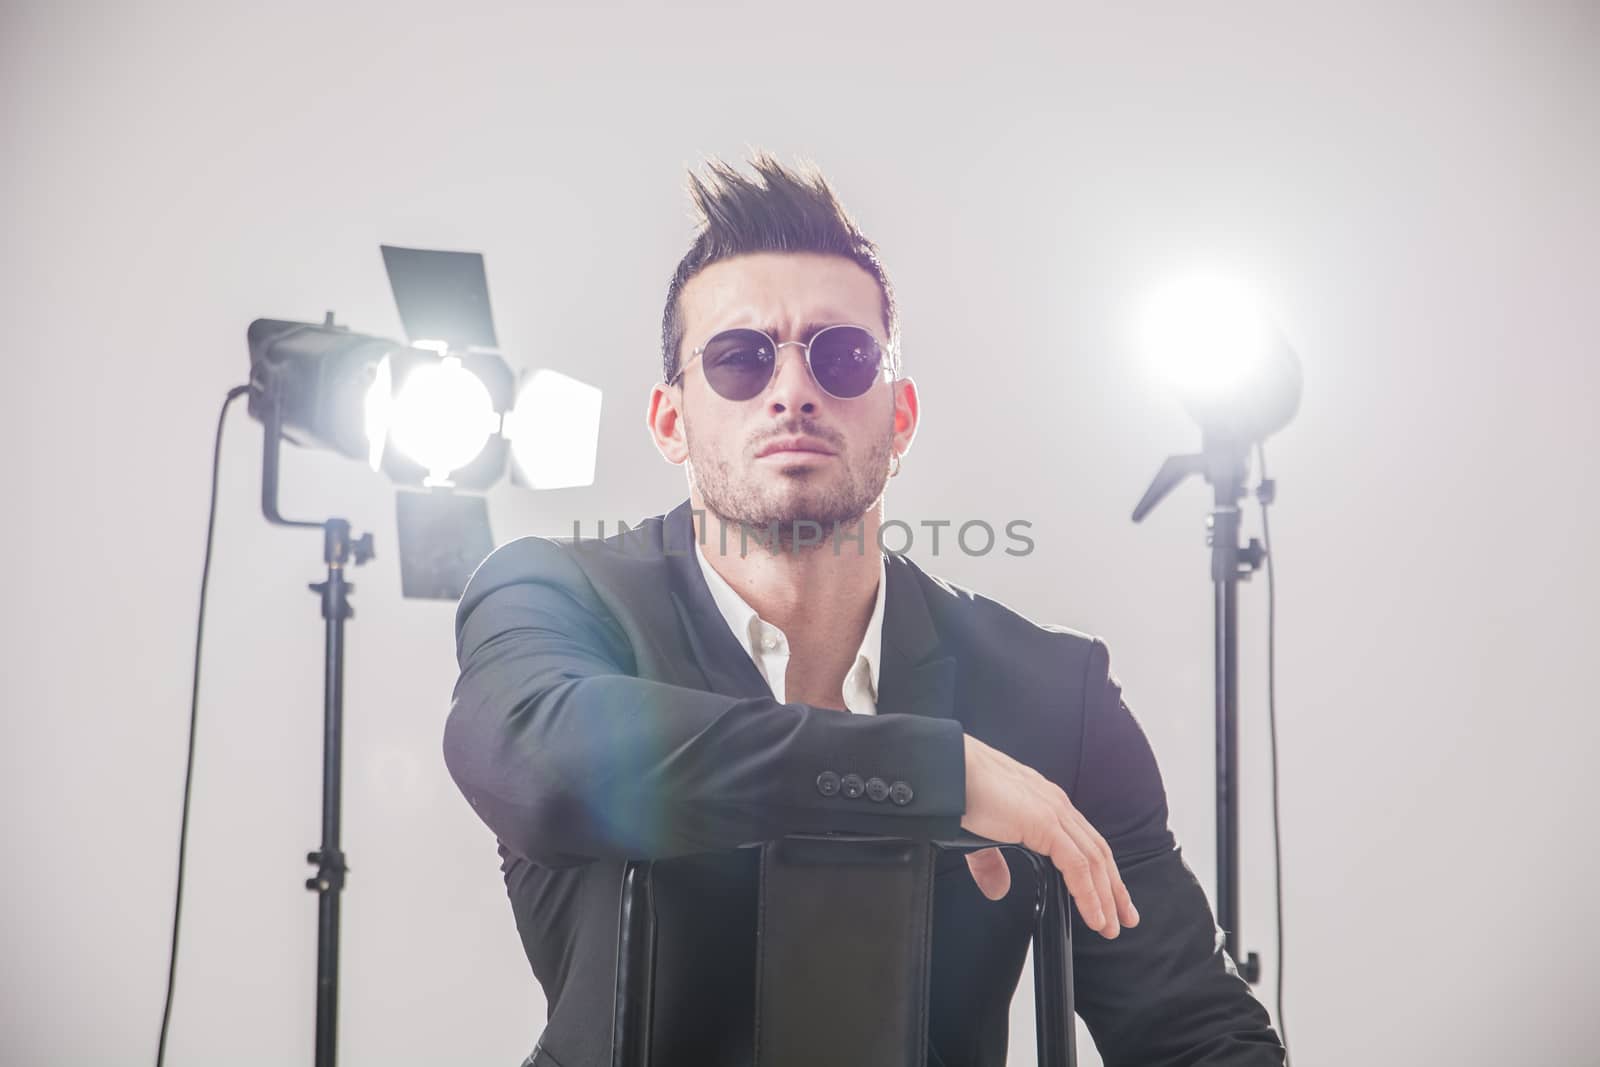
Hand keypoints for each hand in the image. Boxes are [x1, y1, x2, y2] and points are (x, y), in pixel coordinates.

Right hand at [960, 733, 1139, 938]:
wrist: (948, 772)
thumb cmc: (961, 791)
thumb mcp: (981, 836)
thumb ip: (992, 863)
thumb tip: (998, 889)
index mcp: (1045, 803)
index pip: (1084, 841)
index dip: (1099, 871)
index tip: (1108, 897)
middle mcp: (1056, 804)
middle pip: (1098, 851)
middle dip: (1114, 888)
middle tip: (1125, 917)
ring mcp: (1054, 812)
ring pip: (1094, 861)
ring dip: (1107, 896)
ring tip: (1111, 925)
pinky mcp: (1045, 823)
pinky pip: (1077, 865)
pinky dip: (1089, 893)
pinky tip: (1094, 916)